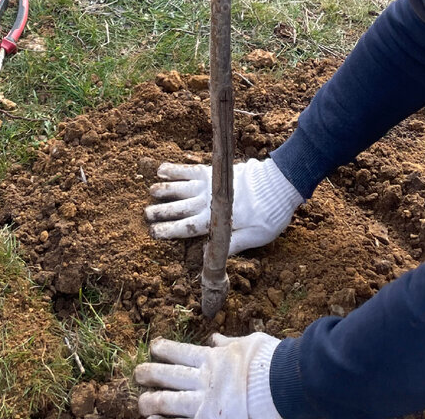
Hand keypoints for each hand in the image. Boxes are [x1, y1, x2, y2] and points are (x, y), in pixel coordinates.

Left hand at [135, 333, 280, 418]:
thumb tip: (215, 338)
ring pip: (168, 402)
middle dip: (150, 374)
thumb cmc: (268, 361)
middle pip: (169, 376)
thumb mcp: (248, 343)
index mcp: (213, 358)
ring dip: (151, 401)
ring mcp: (204, 404)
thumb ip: (229, 342)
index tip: (153, 346)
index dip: (165, 349)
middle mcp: (204, 380)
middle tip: (137, 373)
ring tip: (140, 402)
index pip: (181, 352)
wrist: (280, 385)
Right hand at [144, 157, 302, 255]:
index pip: (187, 227)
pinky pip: (190, 169)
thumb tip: (207, 254)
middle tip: (145, 214)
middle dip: (161, 211)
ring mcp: (210, 184)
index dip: (169, 230)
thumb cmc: (269, 215)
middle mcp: (209, 201)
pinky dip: (176, 169)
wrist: (279, 184)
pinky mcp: (214, 172)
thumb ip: (230, 245)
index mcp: (216, 220)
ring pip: (181, 187)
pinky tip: (163, 169)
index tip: (154, 232)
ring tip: (150, 191)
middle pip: (180, 207)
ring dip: (165, 189)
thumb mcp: (254, 237)